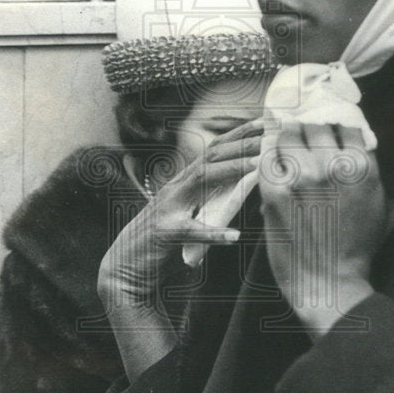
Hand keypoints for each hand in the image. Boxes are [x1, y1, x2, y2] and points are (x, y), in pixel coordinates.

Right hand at [98, 119, 262, 308]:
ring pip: (200, 180)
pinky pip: (191, 231)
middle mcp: (175, 189)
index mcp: (183, 184)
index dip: (237, 135)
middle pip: (209, 157)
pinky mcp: (164, 234)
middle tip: (268, 133)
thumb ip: (209, 200)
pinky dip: (213, 233)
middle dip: (240, 142)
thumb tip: (243, 190)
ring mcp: (168, 208)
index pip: (212, 152)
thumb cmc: (161, 244)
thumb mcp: (188, 215)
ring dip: (230, 170)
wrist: (125, 269)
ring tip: (257, 165)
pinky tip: (234, 236)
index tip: (264, 123)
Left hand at [259, 122, 393, 339]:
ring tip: (284, 137)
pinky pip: (268, 157)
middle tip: (301, 123)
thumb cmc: (358, 250)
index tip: (325, 118)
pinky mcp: (275, 190)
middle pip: (315, 122)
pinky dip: (269, 154)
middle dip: (308, 122)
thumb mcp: (387, 210)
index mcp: (361, 167)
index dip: (334, 118)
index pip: (345, 122)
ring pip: (289, 133)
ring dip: (286, 135)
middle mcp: (332, 165)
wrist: (329, 283)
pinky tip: (270, 157)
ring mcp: (302, 176)